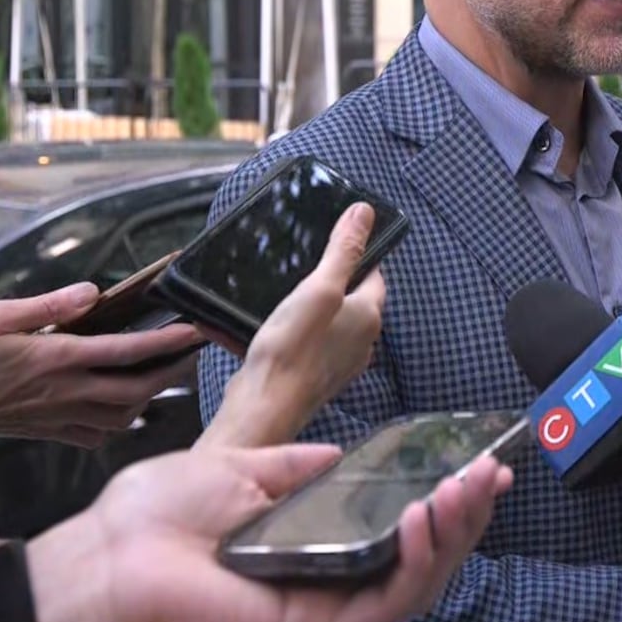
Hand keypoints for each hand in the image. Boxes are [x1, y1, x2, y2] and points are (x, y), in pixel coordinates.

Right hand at [0, 283, 202, 466]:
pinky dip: (122, 421)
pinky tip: (126, 406)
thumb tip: (92, 292)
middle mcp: (66, 391)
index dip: (166, 342)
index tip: (195, 331)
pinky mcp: (51, 431)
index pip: (126, 351)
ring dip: (152, 397)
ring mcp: (60, 415)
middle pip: (138, 389)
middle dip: (173, 371)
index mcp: (56, 358)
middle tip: (195, 351)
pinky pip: (99, 433)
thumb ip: (49, 304)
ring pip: (125, 415)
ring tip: (166, 372)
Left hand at [26, 445, 514, 621]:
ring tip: (469, 487)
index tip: (477, 463)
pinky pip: (385, 602)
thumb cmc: (154, 517)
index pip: (395, 533)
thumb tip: (341, 453)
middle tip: (492, 471)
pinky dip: (417, 560)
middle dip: (465, 515)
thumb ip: (296, 467)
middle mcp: (325, 582)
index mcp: (310, 546)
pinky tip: (427, 515)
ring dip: (453, 533)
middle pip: (420, 560)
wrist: (104, 553)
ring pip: (416, 584)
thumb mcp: (240, 469)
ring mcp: (323, 610)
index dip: (442, 503)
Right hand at [201, 202, 385, 448]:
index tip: (335, 239)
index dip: (358, 254)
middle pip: (349, 299)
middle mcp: (359, 342)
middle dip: (326, 280)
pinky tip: (245, 324)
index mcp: (368, 317)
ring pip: (321, 322)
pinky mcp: (307, 375)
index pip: (375, 275)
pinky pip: (295, 344)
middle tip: (298, 263)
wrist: (263, 407)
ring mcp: (334, 362)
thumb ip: (343, 251)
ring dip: (300, 306)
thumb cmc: (294, 348)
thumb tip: (365, 213)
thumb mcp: (319, 288)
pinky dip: (276, 332)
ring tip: (273, 290)